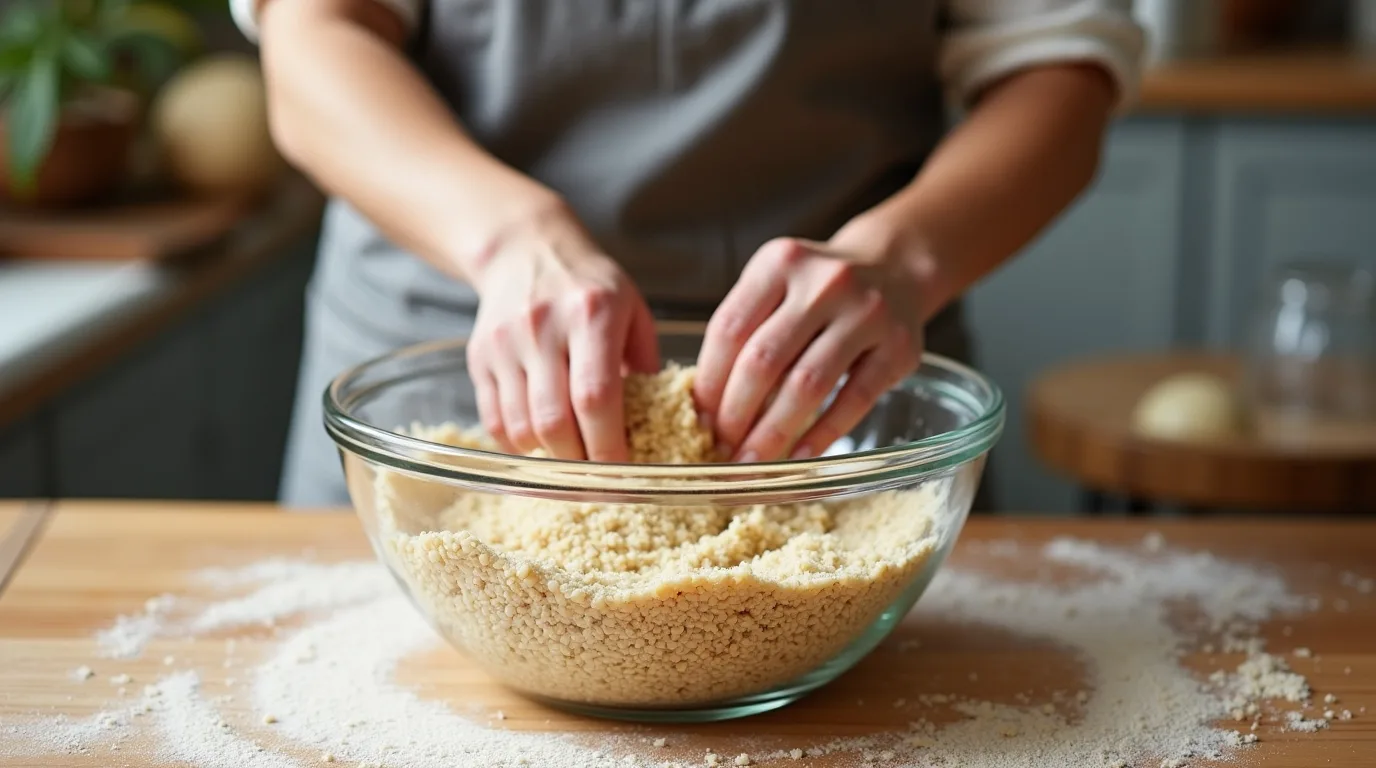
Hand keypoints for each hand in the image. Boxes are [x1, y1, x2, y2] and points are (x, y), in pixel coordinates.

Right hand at [468, 209, 658, 460]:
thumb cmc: (591, 285)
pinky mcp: (479, 356)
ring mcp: (505, 342)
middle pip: (554, 421)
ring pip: (521, 428)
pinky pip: (494, 421)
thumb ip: (649, 365)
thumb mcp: (633, 310)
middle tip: (600, 475)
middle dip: (579, 461)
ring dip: (549, 455)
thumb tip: (665, 424)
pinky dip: (518, 443)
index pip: (597, 397)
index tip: (624, 474)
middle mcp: (543, 327)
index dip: (609, 447)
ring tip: (572, 452)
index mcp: (592, 313)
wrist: (525, 248)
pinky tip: (540, 436)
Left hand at [694, 234, 926, 461]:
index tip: (698, 420)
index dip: (709, 382)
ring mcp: (866, 313)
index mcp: (780, 263)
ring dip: (772, 432)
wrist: (895, 268)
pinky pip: (853, 399)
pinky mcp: (898, 347)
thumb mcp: (778, 286)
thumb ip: (745, 331)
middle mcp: (825, 282)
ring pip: (806, 384)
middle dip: (735, 414)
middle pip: (763, 360)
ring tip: (752, 463)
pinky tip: (798, 458)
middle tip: (721, 449)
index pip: (730, 329)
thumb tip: (707, 408)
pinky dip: (821, 434)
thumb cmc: (819, 291)